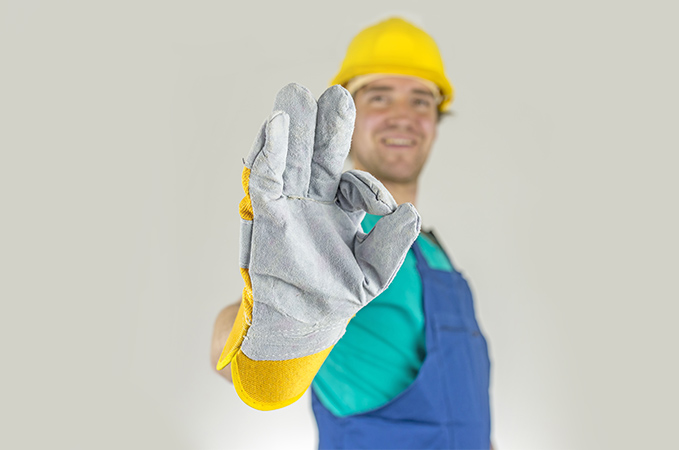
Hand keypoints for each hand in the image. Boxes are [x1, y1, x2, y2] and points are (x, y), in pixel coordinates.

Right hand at [217, 83, 420, 409]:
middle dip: (325, 125)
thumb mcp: (375, 272)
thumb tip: (412, 211)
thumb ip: (394, 242)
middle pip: (318, 154)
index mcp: (339, 210)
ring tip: (295, 94)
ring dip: (293, 127)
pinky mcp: (266, 217)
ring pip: (290, 158)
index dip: (368, 186)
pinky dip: (270, 153)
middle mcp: (312, 201)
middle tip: (333, 93)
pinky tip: (279, 125)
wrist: (301, 326)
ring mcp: (288, 206)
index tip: (382, 207)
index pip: (354, 181)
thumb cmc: (335, 299)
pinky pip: (266, 180)